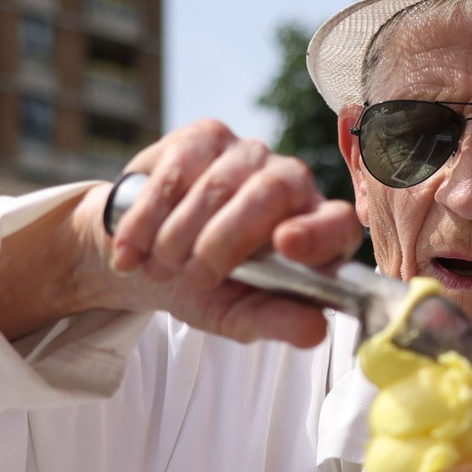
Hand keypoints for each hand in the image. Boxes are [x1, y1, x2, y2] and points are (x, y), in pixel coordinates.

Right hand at [103, 119, 361, 344]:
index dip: (317, 232)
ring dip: (179, 236)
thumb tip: (315, 333)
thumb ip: (276, 321)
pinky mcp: (206, 138)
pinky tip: (134, 250)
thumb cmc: (209, 288)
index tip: (285, 245)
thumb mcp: (239, 315)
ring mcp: (251, 154)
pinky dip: (148, 220)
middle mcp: (294, 183)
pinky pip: (176, 173)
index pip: (337, 222)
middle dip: (224, 241)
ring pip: (218, 185)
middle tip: (195, 277)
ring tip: (163, 267)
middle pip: (272, 191)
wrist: (149, 256)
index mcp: (318, 231)